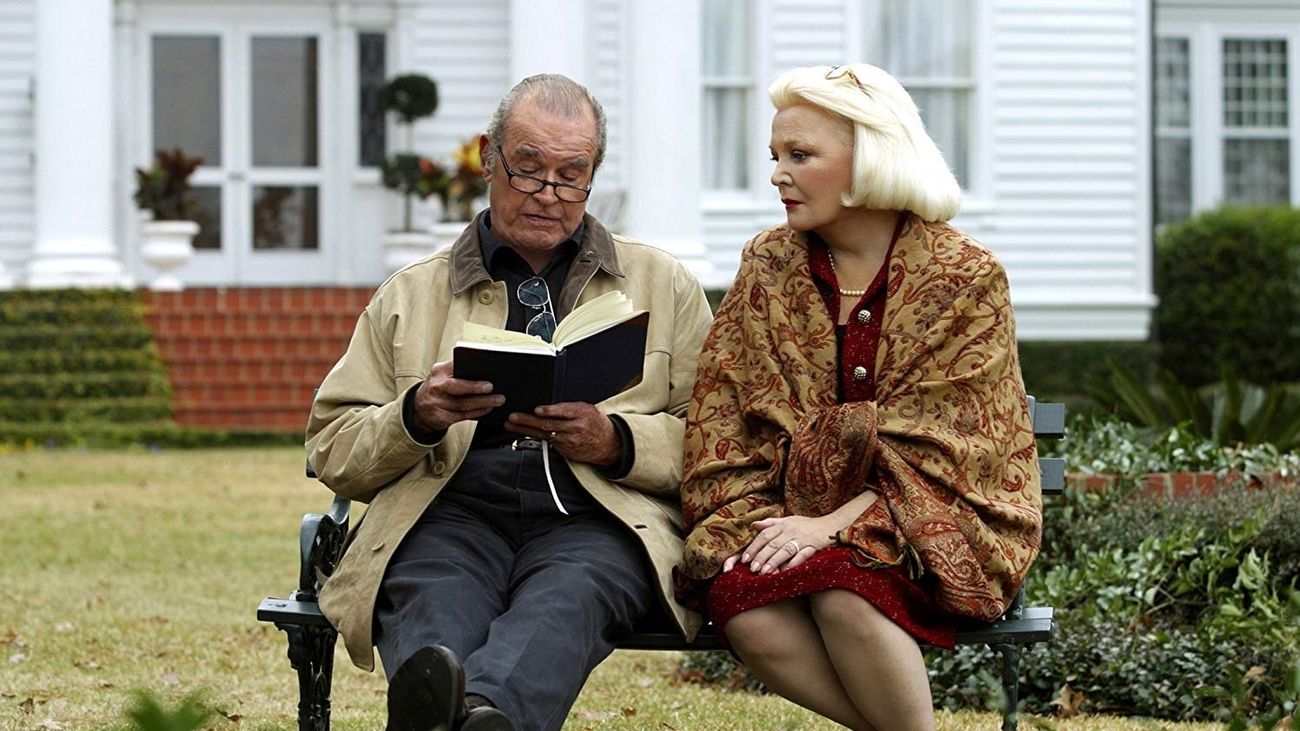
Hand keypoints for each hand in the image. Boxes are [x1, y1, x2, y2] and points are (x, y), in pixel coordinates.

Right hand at [412, 361, 504, 432]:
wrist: (420, 408)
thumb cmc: (439, 388)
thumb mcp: (443, 375)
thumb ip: (458, 371)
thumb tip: (486, 372)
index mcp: (438, 371)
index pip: (454, 366)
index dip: (469, 368)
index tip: (485, 368)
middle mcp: (435, 386)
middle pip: (457, 387)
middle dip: (475, 387)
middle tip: (491, 387)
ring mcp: (436, 403)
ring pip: (463, 404)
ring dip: (483, 403)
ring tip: (498, 400)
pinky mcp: (440, 418)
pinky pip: (463, 416)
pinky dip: (477, 413)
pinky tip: (487, 409)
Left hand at [506, 402, 620, 465]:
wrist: (609, 444)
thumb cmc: (596, 423)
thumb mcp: (587, 409)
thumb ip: (569, 408)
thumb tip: (547, 405)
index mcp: (582, 414)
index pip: (564, 412)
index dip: (550, 411)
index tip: (537, 410)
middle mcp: (575, 429)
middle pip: (549, 425)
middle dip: (528, 421)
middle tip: (513, 417)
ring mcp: (569, 442)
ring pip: (544, 435)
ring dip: (525, 430)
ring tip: (511, 424)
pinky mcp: (565, 451)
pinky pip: (547, 443)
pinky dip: (534, 437)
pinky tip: (521, 433)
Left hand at [739, 515, 839, 574]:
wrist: (832, 525)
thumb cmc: (808, 525)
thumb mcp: (789, 520)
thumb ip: (771, 523)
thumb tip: (754, 525)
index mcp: (784, 525)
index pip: (764, 535)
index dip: (754, 547)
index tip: (745, 559)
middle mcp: (791, 530)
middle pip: (773, 543)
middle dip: (761, 556)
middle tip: (752, 569)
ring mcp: (802, 538)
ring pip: (785, 550)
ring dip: (774, 561)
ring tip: (764, 572)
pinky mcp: (814, 546)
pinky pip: (802, 556)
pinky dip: (793, 563)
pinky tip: (784, 572)